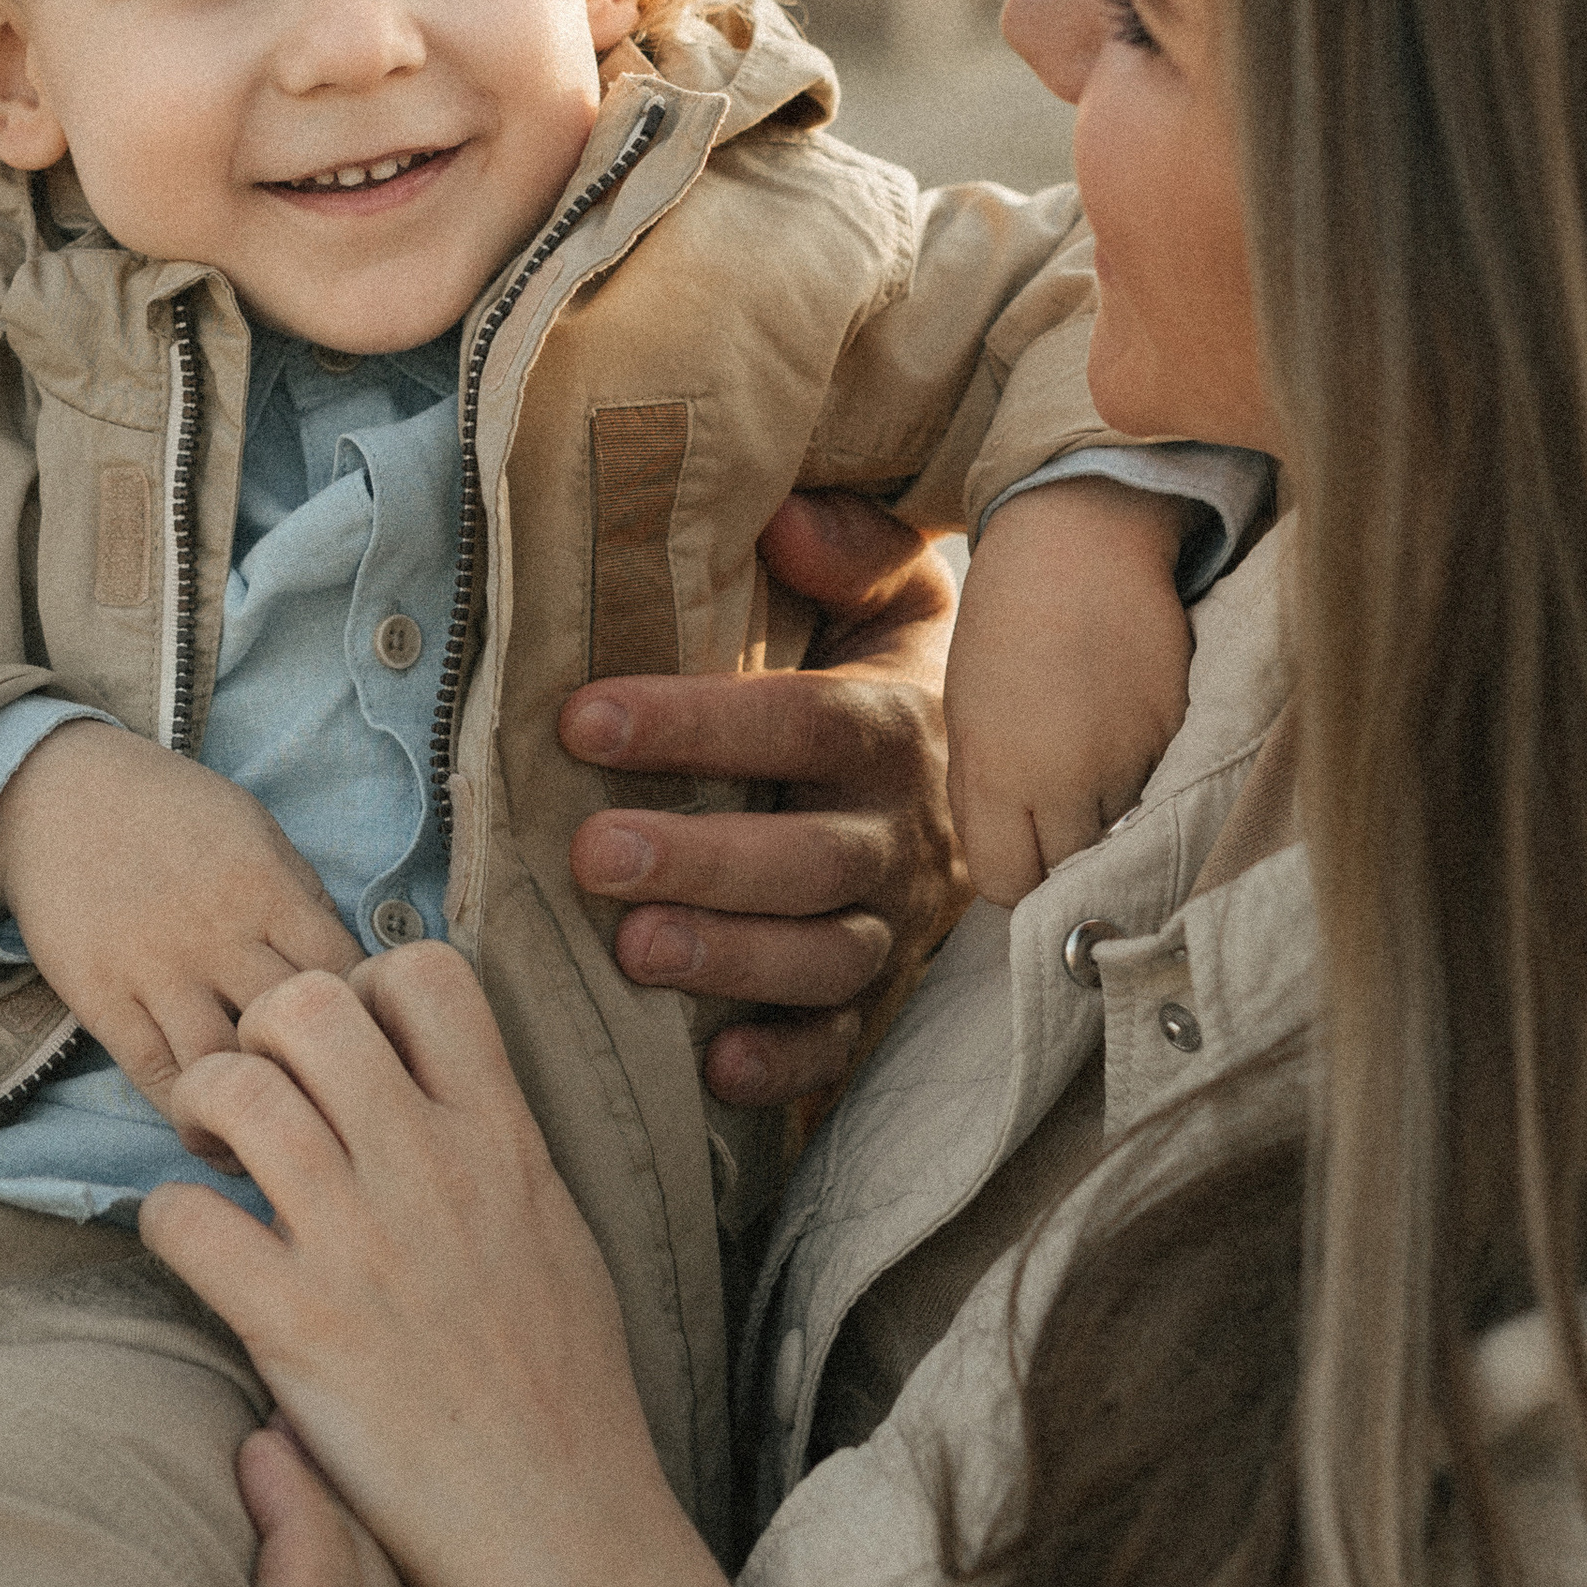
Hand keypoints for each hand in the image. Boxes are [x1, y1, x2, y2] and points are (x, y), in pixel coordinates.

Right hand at [0, 728, 356, 1119]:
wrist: (59, 796)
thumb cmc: (172, 814)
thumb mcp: (254, 830)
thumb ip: (302, 898)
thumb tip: (354, 974)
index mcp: (265, 887)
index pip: (344, 971)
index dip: (370, 1019)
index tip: (373, 1050)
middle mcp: (217, 933)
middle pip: (290, 1025)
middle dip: (321, 1073)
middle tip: (339, 1113)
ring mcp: (157, 969)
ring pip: (224, 1062)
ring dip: (256, 1108)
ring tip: (278, 1139)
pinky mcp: (103, 998)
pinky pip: (155, 1073)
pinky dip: (191, 1111)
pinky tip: (215, 1133)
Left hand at [143, 953, 670, 1586]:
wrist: (562, 1526)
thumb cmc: (567, 1391)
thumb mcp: (557, 1229)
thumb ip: (494, 1145)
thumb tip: (436, 1091)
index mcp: (503, 1136)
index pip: (423, 971)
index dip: (364, 986)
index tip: (347, 1054)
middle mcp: (429, 1166)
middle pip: (308, 1001)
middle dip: (260, 1029)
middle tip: (257, 1094)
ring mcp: (359, 1242)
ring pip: (237, 1086)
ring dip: (200, 1104)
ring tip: (213, 1154)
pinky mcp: (294, 1325)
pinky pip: (185, 1217)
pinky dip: (168, 1218)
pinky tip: (198, 1248)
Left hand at [559, 490, 963, 1107]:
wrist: (1004, 775)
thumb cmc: (898, 672)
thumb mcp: (898, 593)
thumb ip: (852, 548)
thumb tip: (783, 518)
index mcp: (895, 724)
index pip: (802, 723)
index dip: (696, 724)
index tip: (581, 719)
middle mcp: (903, 832)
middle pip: (813, 858)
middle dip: (702, 862)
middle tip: (593, 854)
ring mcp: (896, 925)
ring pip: (826, 958)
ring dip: (731, 960)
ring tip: (632, 952)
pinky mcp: (882, 995)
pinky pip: (844, 1045)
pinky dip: (785, 1067)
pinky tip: (713, 1069)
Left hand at [944, 480, 1191, 904]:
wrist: (1079, 543)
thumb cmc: (1008, 624)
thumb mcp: (970, 715)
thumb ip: (986, 798)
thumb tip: (1012, 871)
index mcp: (999, 774)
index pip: (1010, 886)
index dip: (1017, 873)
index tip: (1023, 846)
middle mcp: (1066, 779)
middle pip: (1071, 877)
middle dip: (1066, 858)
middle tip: (1063, 812)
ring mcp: (1129, 760)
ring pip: (1124, 842)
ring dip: (1113, 824)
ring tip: (1099, 769)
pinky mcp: (1178, 736)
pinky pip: (1163, 796)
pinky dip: (1150, 786)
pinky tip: (1130, 741)